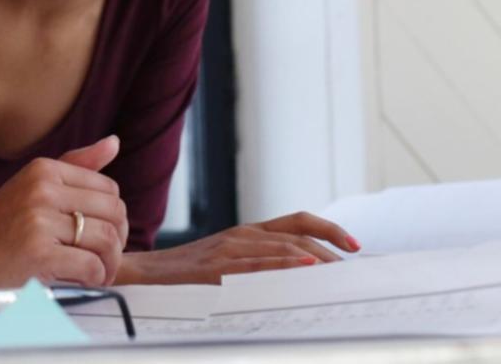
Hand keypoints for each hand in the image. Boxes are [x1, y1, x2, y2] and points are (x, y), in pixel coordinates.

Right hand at [0, 136, 128, 287]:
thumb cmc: (0, 229)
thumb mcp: (33, 187)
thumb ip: (75, 166)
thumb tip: (114, 142)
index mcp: (43, 169)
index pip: (108, 188)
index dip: (114, 217)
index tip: (102, 235)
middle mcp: (41, 188)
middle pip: (113, 213)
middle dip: (117, 242)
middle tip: (105, 259)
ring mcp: (37, 220)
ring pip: (106, 239)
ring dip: (109, 264)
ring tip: (98, 274)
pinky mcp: (37, 252)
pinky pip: (91, 265)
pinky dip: (95, 278)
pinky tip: (83, 281)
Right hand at [118, 211, 359, 284]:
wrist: (145, 273)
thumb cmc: (187, 274)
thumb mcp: (228, 264)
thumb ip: (258, 265)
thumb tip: (299, 279)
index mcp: (248, 232)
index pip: (298, 221)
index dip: (329, 228)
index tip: (355, 244)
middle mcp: (243, 234)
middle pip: (298, 233)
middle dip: (331, 247)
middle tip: (354, 264)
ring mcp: (230, 249)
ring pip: (283, 246)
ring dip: (316, 257)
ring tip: (340, 268)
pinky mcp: (217, 266)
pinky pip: (258, 263)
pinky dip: (285, 263)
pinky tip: (305, 267)